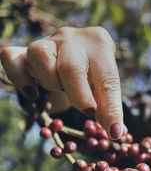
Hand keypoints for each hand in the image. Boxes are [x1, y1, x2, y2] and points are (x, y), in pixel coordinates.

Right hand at [0, 27, 125, 138]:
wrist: (73, 52)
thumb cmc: (93, 72)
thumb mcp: (104, 85)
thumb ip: (109, 107)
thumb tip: (117, 133)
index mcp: (100, 44)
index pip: (108, 79)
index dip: (111, 109)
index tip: (114, 132)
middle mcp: (72, 38)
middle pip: (71, 67)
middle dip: (80, 97)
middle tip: (88, 112)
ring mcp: (47, 41)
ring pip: (41, 58)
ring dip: (51, 82)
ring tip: (61, 88)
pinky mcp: (23, 50)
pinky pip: (12, 58)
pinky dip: (20, 79)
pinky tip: (34, 93)